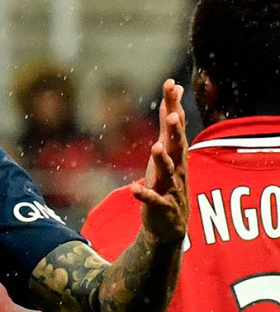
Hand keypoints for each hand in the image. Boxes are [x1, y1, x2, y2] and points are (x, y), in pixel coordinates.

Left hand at [131, 79, 188, 243]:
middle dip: (176, 131)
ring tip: (156, 147)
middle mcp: (176, 169)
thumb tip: (172, 101)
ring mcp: (171, 188)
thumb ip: (169, 129)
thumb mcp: (167, 155)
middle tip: (174, 114)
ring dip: (162, 160)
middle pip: (177, 146)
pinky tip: (135, 188)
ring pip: (168, 172)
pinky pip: (153, 200)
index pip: (176, 126)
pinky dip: (144, 194)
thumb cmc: (166, 185)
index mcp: (176, 155)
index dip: (174, 105)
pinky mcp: (162, 207)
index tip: (171, 84)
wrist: (169, 227)